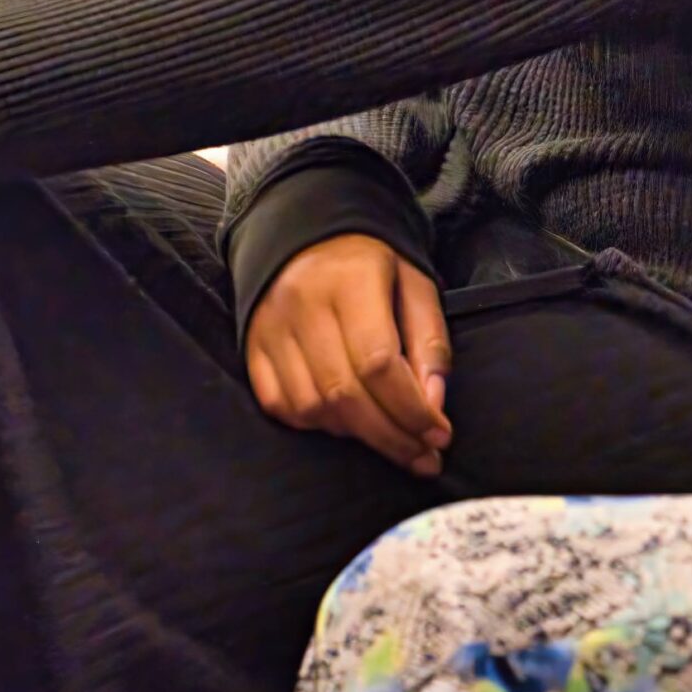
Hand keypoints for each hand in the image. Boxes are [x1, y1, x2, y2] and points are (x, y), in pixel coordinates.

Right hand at [246, 233, 452, 473]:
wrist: (305, 233)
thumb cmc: (371, 264)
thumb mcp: (415, 285)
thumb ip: (429, 342)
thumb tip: (433, 404)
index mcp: (351, 281)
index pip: (379, 363)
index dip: (411, 409)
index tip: (440, 436)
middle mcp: (303, 306)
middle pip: (346, 394)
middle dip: (391, 436)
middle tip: (424, 458)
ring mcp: (271, 329)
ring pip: (312, 407)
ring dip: (357, 434)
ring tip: (390, 437)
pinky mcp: (251, 347)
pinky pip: (281, 405)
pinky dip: (316, 425)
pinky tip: (347, 423)